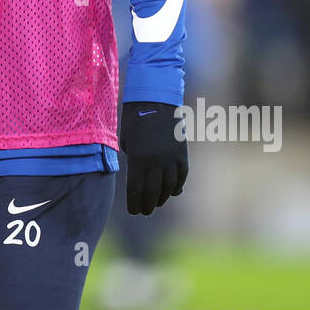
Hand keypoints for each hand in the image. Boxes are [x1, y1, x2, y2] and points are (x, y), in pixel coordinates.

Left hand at [119, 101, 187, 215]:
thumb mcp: (127, 140)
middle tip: (144, 211)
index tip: (133, 211)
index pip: (136, 189)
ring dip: (162, 198)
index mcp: (138, 158)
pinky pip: (182, 176)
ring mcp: (171, 158)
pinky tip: (171, 192)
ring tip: (156, 203)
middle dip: (147, 205)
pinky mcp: (183, 154)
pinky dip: (177, 187)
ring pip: (168, 187)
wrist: (156, 99)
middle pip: (153, 192)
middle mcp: (156, 161)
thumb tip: (139, 177)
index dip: (134, 203)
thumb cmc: (135, 119)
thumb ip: (133, 161)